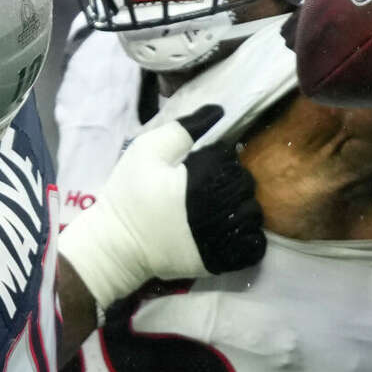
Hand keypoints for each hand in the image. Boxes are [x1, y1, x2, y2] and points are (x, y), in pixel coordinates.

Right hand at [58, 105, 264, 307]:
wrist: (117, 245)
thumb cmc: (129, 195)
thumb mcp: (147, 150)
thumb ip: (184, 128)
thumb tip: (218, 111)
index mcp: (206, 178)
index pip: (232, 159)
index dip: (218, 158)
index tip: (200, 165)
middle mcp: (221, 208)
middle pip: (247, 185)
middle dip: (232, 180)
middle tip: (209, 186)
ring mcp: (224, 238)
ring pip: (254, 214)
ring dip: (242, 207)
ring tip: (220, 207)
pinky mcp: (222, 261)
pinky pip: (254, 246)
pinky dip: (249, 236)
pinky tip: (230, 229)